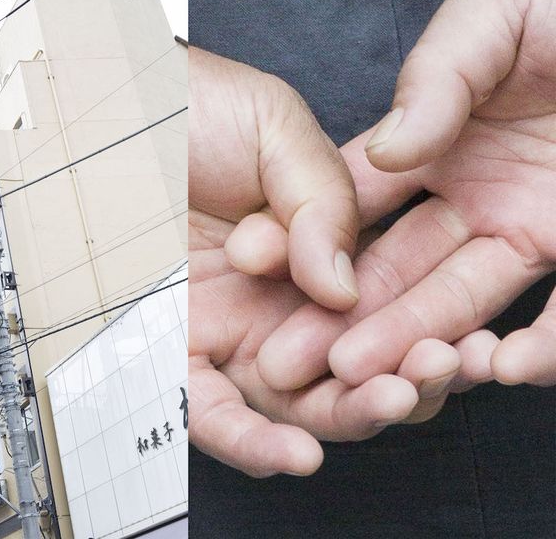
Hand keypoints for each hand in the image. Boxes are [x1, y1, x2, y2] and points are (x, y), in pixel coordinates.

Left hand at [188, 48, 459, 476]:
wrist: (110, 110)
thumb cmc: (190, 109)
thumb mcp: (278, 132)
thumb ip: (325, 203)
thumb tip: (342, 287)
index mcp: (316, 252)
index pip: (382, 310)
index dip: (422, 330)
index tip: (452, 340)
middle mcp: (277, 299)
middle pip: (347, 366)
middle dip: (396, 378)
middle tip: (426, 370)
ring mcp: (228, 328)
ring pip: (293, 400)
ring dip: (344, 413)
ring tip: (386, 400)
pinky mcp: (173, 348)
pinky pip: (210, 409)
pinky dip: (249, 438)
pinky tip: (294, 452)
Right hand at [323, 0, 555, 387]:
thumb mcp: (495, 19)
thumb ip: (435, 79)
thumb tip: (384, 151)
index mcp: (436, 138)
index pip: (357, 200)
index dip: (308, 238)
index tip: (258, 274)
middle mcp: (474, 193)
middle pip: (395, 265)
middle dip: (343, 315)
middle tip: (289, 360)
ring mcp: (530, 225)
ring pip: (460, 300)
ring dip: (415, 343)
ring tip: (369, 379)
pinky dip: (536, 346)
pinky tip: (498, 366)